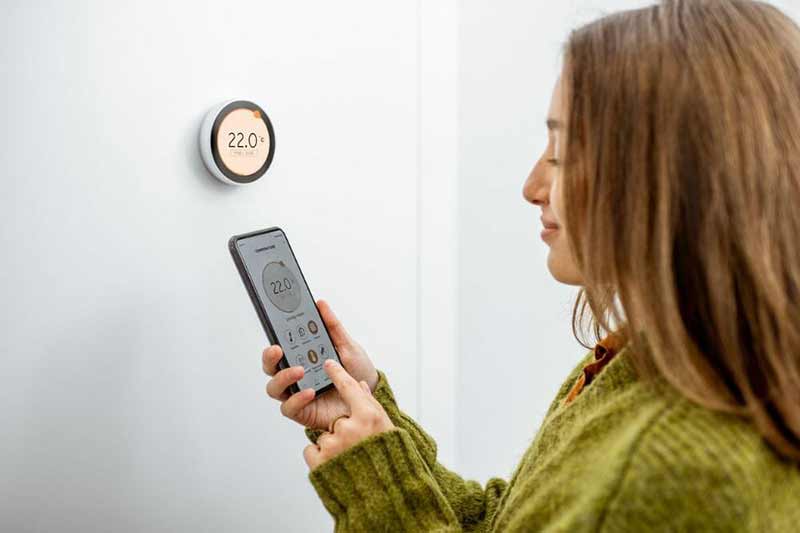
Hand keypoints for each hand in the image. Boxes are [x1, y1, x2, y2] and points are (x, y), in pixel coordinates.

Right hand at [261, 299, 378, 430]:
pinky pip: (289, 408)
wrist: (369, 397)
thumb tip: (320, 304)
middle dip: (269, 357)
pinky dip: (297, 399)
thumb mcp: (347, 346)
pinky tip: (310, 391)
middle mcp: (295, 375)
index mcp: (301, 357)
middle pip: (270, 367)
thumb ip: (333, 326)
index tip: (274, 329)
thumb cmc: (356, 371)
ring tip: (300, 370)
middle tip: (279, 349)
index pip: (278, 349)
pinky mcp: (303, 412)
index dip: (272, 339)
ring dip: (283, 377)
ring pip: (274, 388)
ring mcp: (297, 394)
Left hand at [303, 358, 394, 469]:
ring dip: (332, 446)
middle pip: (336, 419)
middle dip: (342, 431)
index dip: (338, 374)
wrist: (383, 493)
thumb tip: (359, 386)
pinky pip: (312, 450)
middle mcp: (349, 427)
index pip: (348, 386)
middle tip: (355, 446)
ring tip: (348, 460)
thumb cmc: (386, 459)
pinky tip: (335, 466)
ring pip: (324, 435)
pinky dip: (321, 457)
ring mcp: (333, 445)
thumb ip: (370, 404)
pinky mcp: (319, 462)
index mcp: (368, 416)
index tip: (329, 364)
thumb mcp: (384, 428)